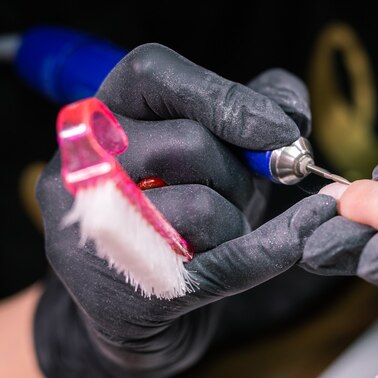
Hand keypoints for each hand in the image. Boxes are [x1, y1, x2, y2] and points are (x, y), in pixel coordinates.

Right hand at [35, 43, 334, 377]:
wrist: (140, 301)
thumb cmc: (179, 213)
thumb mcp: (216, 155)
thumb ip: (254, 114)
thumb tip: (293, 114)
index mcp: (101, 117)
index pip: (154, 74)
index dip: (226, 97)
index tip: (281, 130)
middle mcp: (82, 166)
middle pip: (188, 144)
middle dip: (238, 174)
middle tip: (242, 196)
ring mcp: (92, 231)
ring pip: (201, 208)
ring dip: (237, 222)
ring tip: (221, 233)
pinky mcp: (121, 291)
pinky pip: (217, 264)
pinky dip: (266, 252)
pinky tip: (293, 242)